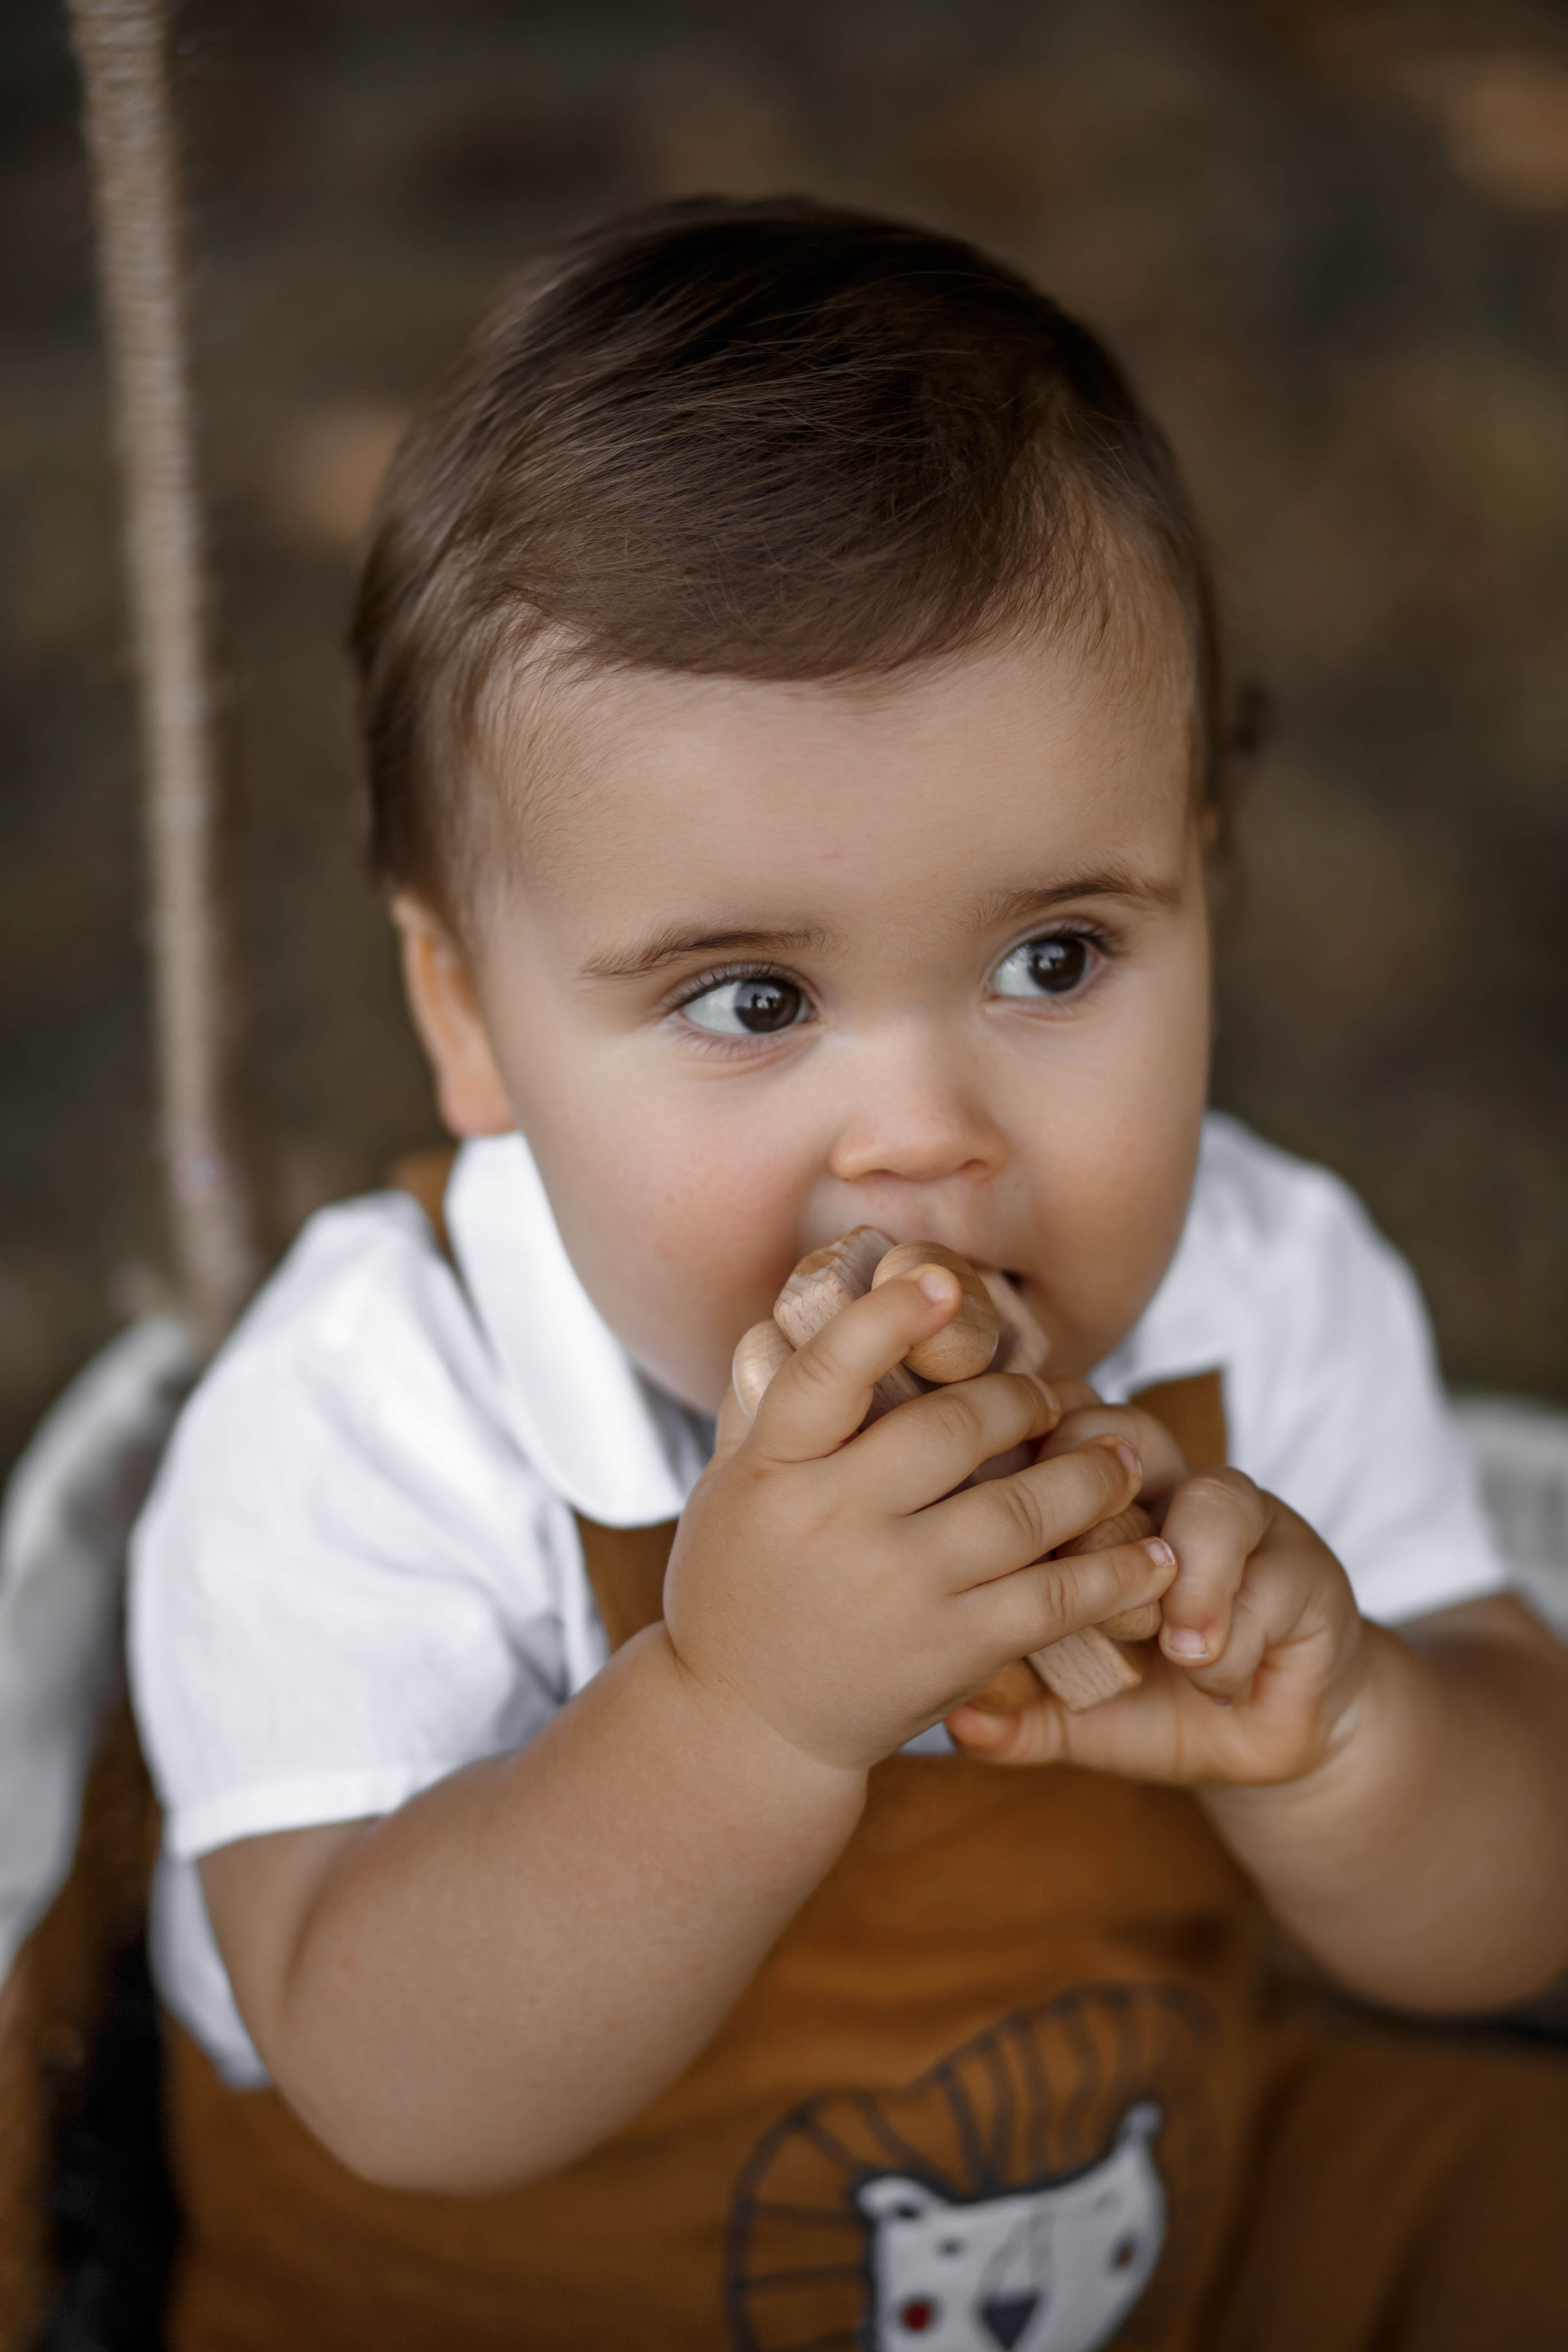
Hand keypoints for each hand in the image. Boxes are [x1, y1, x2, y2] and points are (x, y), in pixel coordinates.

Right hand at [663, 1273, 1177, 1772]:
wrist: (743, 1729)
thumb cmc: (738, 1589)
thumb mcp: (729, 1491)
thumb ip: (765, 1407)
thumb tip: (793, 1307)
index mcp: (770, 1470)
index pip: (827, 1376)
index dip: (887, 1323)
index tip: (942, 1284)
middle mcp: (831, 1523)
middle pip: (951, 1432)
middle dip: (1020, 1401)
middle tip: (1055, 1396)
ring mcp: (895, 1591)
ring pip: (1018, 1512)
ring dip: (1088, 1475)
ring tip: (1124, 1455)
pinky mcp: (948, 1653)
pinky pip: (1048, 1600)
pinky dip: (1113, 1574)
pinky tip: (1156, 1556)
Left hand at [948, 1400, 1366, 1787]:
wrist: (1261, 1745)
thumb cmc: (1152, 1705)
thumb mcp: (1073, 1716)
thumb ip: (1019, 1716)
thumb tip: (957, 1728)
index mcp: (1102, 1507)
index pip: (1054, 1437)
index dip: (1026, 1464)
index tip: (997, 1529)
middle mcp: (1172, 1493)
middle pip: (1128, 1435)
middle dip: (1098, 1505)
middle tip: (1079, 1580)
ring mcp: (1248, 1525)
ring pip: (1213, 1498)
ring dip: (1186, 1579)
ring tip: (1177, 1650)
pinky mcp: (1308, 1571)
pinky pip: (1268, 1581)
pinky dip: (1234, 1638)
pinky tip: (1215, 1682)